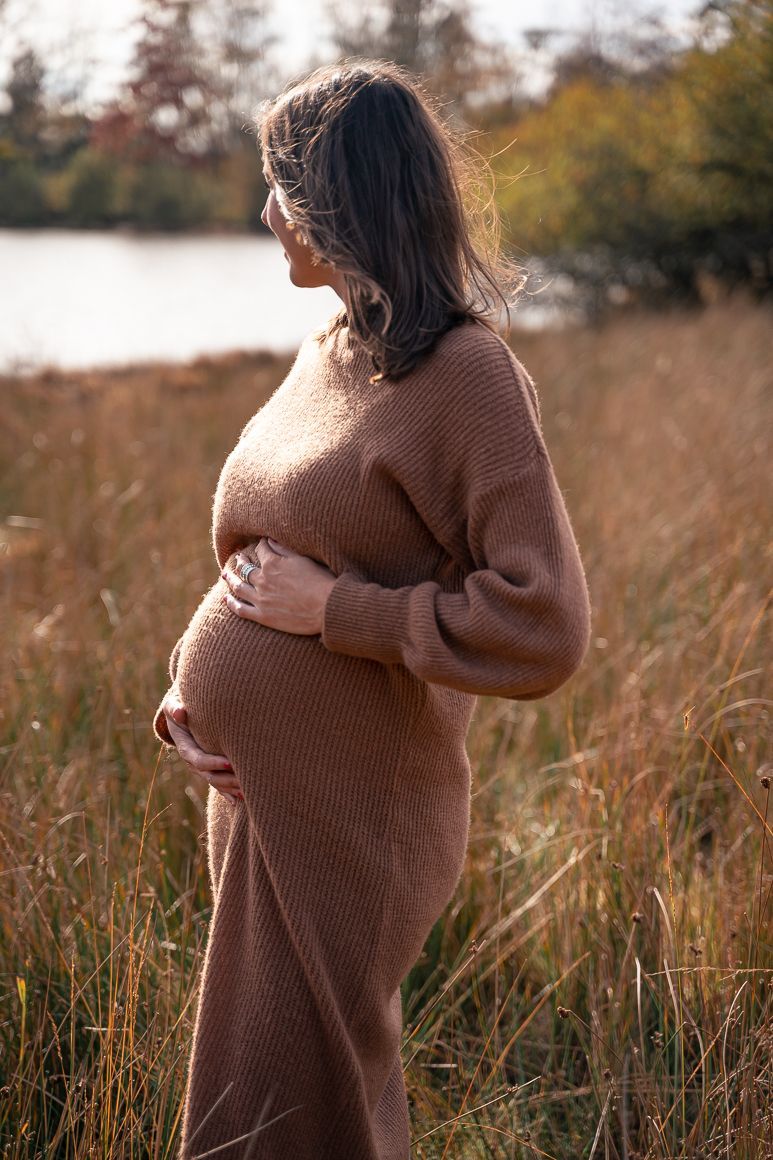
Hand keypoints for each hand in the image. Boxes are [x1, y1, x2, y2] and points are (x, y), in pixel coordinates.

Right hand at [161, 691, 242, 803]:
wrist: (181, 717)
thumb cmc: (180, 709)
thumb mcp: (174, 706)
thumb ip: (175, 709)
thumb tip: (180, 713)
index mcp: (185, 747)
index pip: (199, 759)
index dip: (213, 763)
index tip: (230, 763)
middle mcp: (192, 762)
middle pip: (209, 775)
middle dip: (227, 779)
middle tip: (245, 780)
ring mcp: (201, 768)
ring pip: (215, 782)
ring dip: (230, 789)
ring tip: (248, 792)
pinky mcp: (209, 769)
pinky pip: (218, 784)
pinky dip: (228, 793)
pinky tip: (240, 801)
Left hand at [221, 536, 336, 635]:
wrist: (326, 608)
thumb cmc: (320, 581)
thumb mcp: (303, 559)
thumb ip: (284, 549)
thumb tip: (270, 540)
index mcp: (273, 563)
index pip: (261, 549)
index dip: (261, 545)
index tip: (261, 543)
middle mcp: (262, 580)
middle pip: (246, 568)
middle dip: (242, 561)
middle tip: (239, 558)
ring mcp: (261, 599)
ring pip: (239, 587)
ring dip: (231, 579)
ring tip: (225, 574)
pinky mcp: (263, 616)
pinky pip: (241, 609)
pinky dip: (231, 603)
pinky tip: (226, 599)